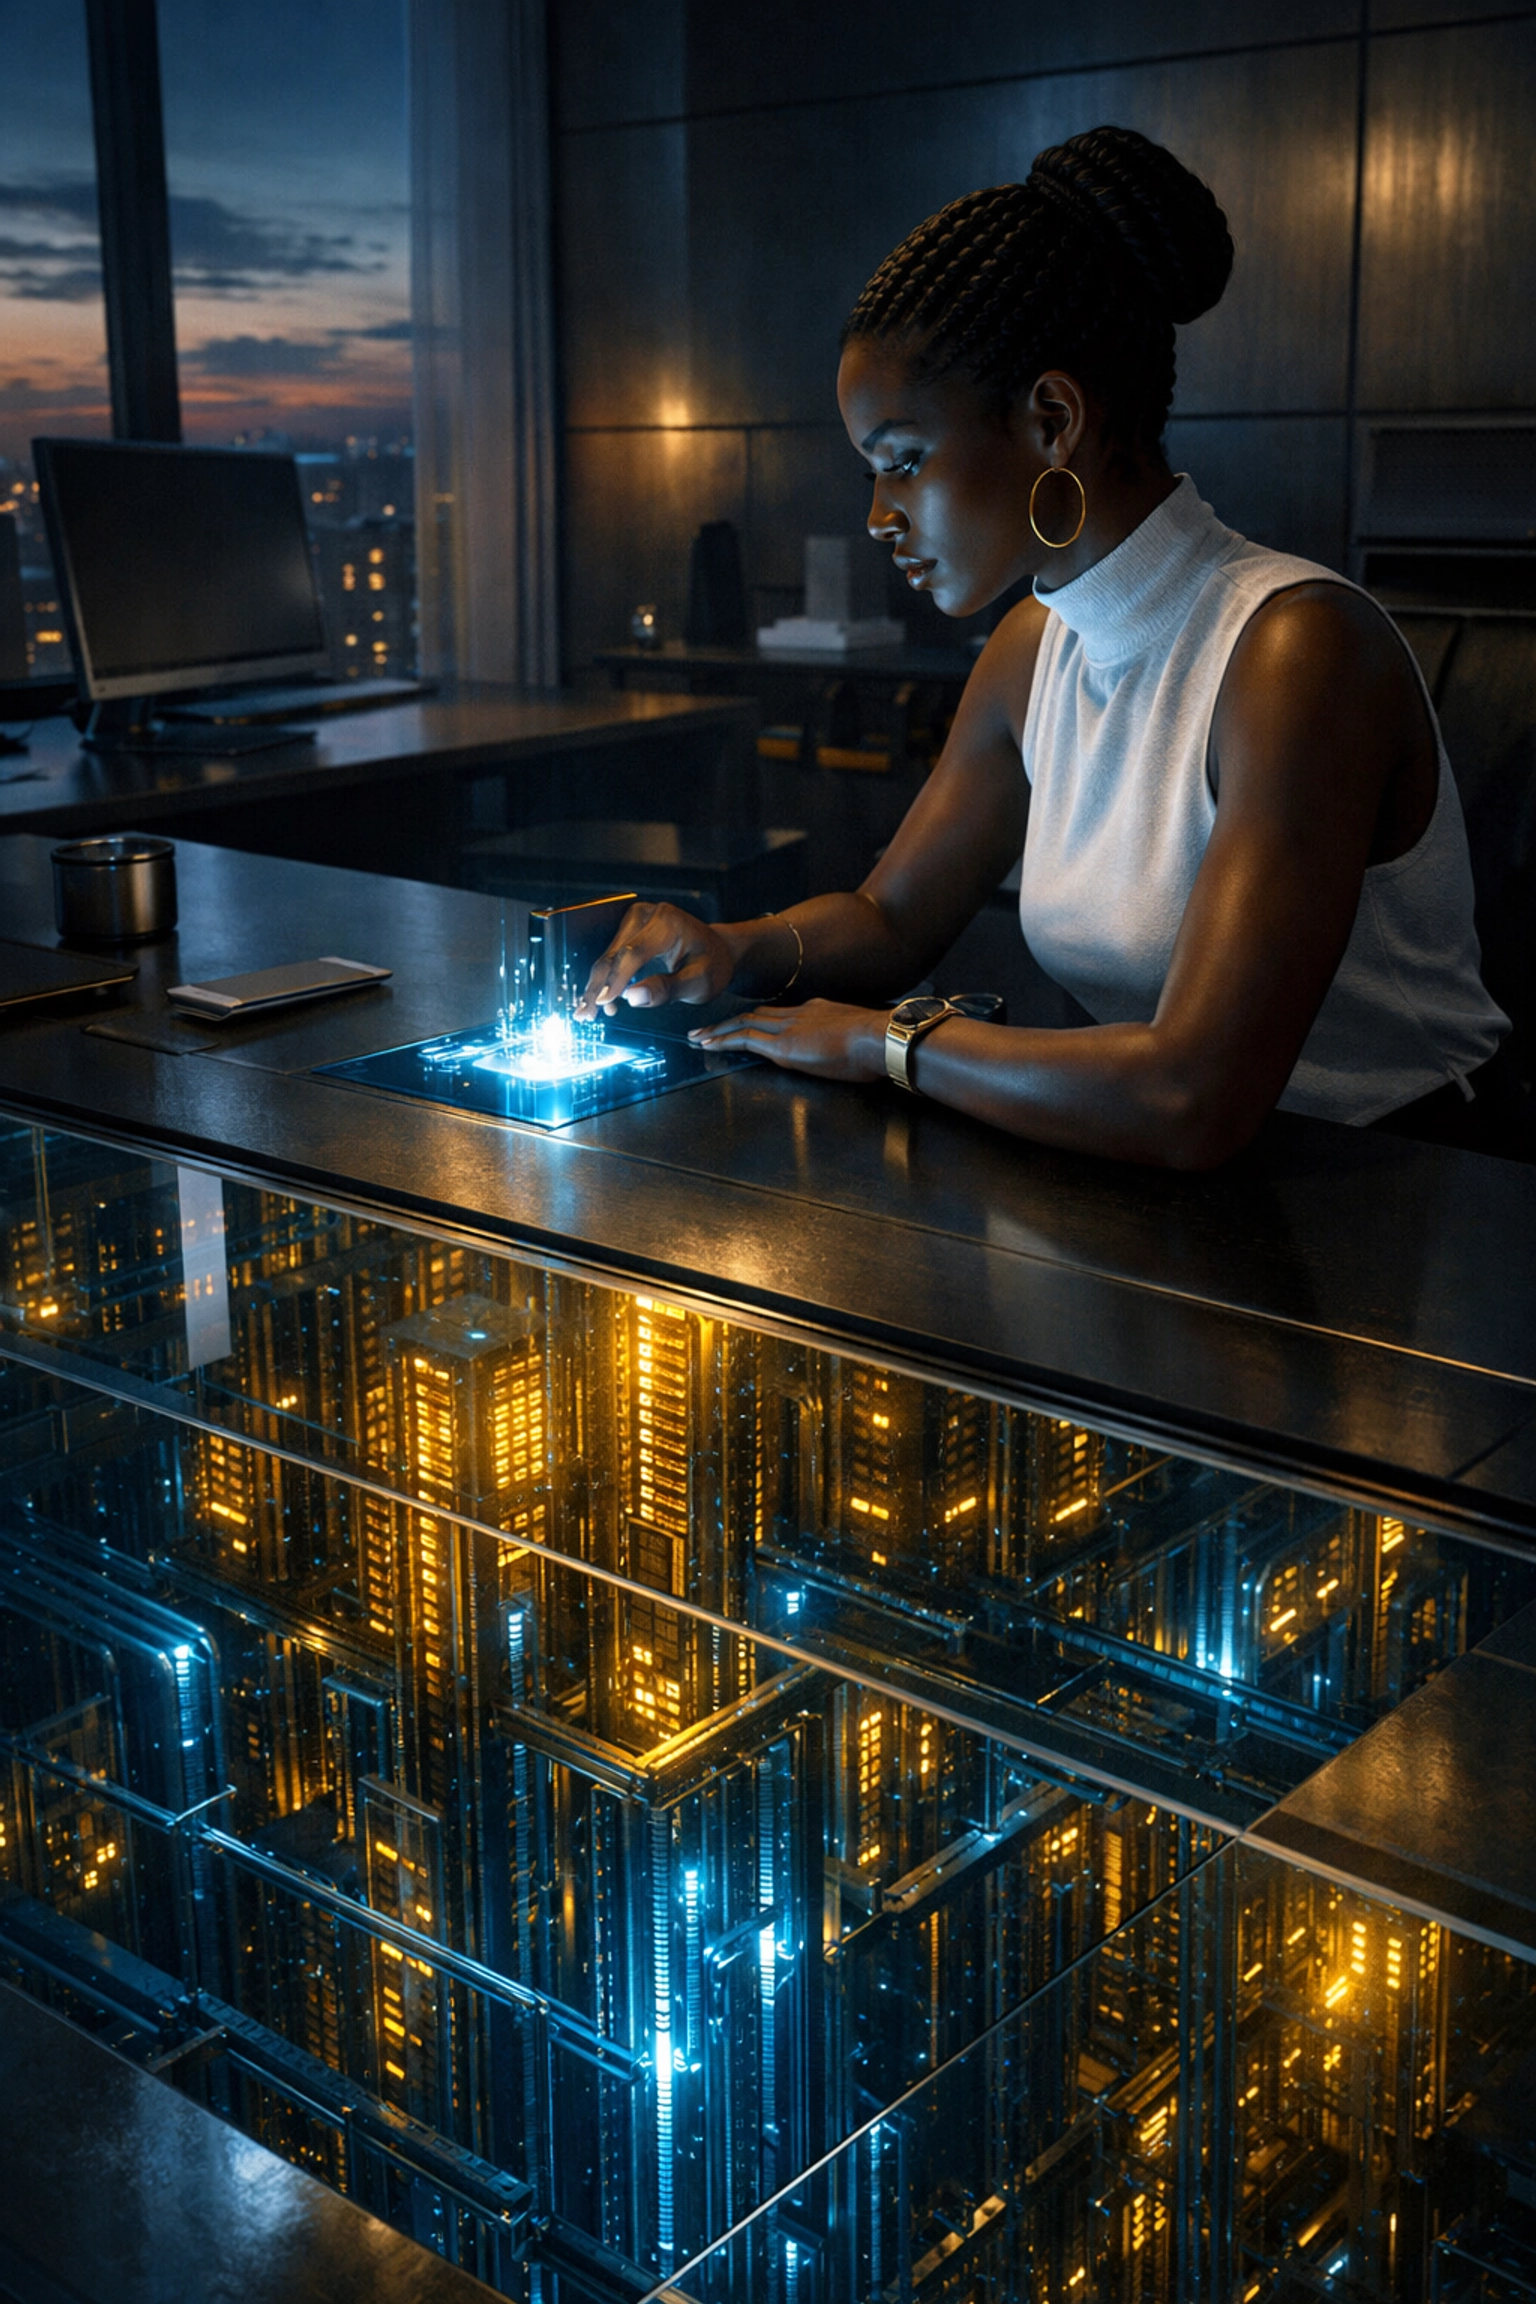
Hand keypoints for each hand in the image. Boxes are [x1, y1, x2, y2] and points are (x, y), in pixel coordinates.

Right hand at [576, 901, 734, 1018]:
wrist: (718, 949)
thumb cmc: (712, 965)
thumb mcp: (699, 982)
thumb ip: (667, 989)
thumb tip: (632, 997)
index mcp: (668, 923)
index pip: (634, 952)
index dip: (616, 979)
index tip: (603, 1003)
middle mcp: (646, 915)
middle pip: (614, 955)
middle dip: (598, 987)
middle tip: (586, 1015)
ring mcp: (635, 920)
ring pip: (607, 957)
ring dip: (596, 986)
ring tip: (587, 1013)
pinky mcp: (628, 930)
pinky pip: (611, 956)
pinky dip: (603, 980)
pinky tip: (596, 1000)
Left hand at [689, 999, 888, 1080]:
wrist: (880, 1036)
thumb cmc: (879, 1043)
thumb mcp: (861, 1036)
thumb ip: (848, 1041)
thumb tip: (851, 1052)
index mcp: (817, 1011)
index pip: (780, 1013)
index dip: (758, 1018)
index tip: (744, 1023)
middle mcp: (798, 1014)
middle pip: (756, 1015)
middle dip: (730, 1021)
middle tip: (707, 1027)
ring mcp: (788, 1028)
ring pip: (744, 1024)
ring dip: (719, 1030)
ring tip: (698, 1036)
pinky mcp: (783, 1046)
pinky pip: (745, 1040)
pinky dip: (724, 1041)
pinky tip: (708, 1044)